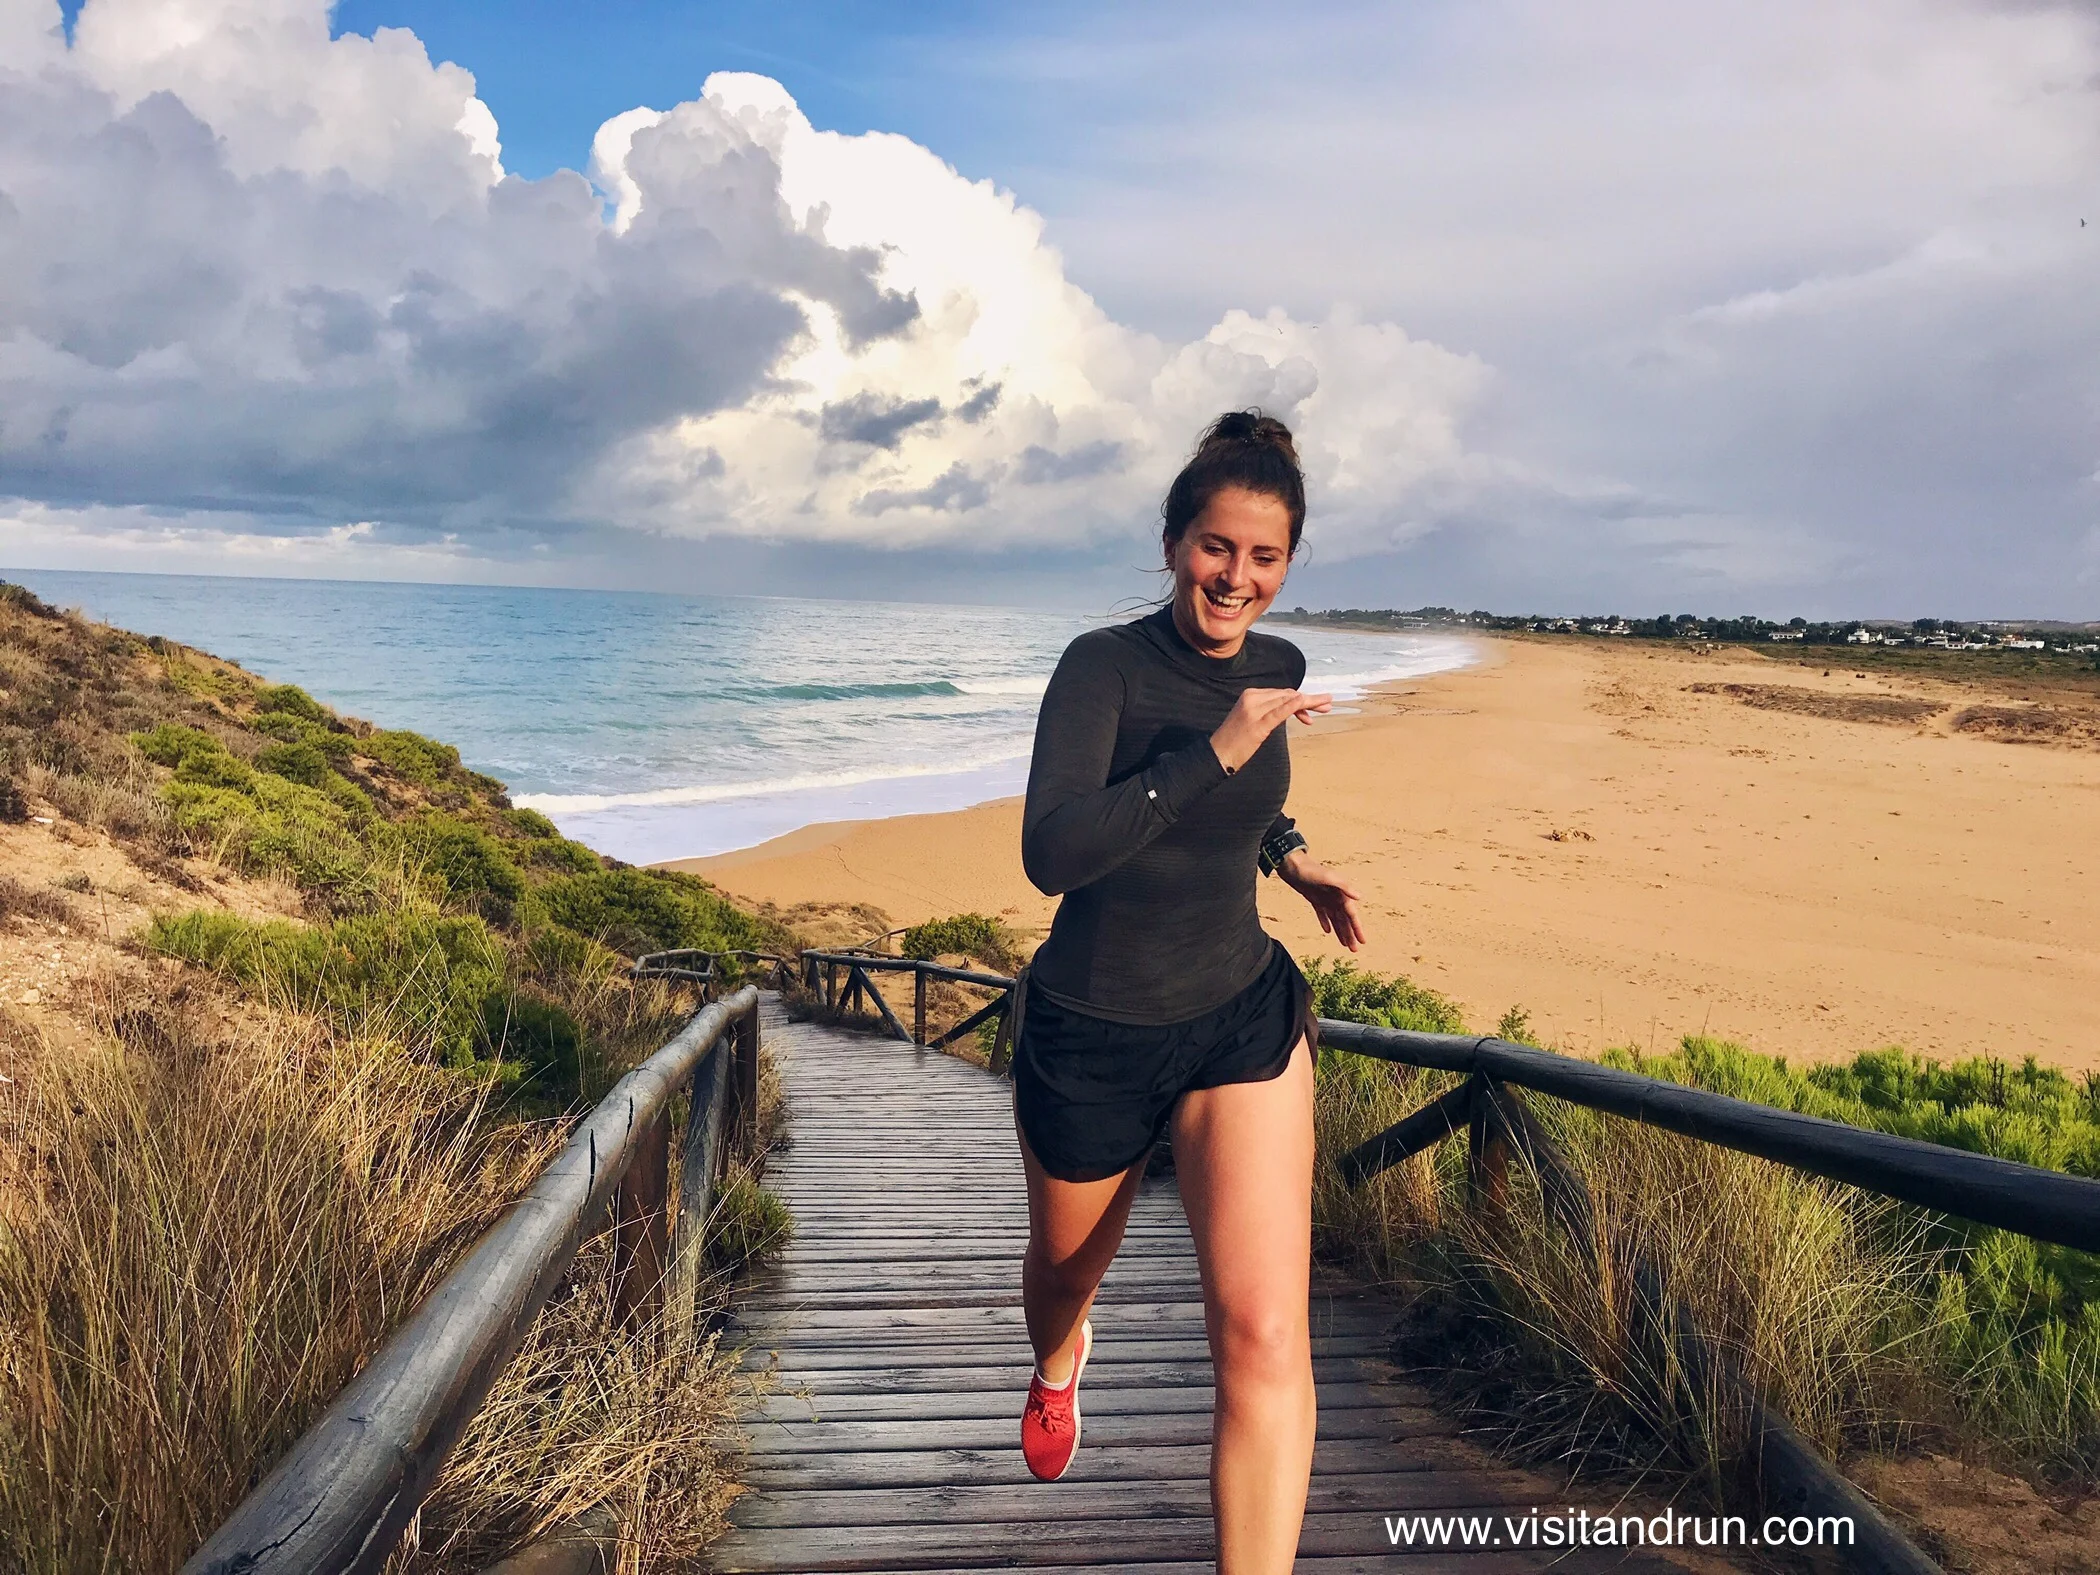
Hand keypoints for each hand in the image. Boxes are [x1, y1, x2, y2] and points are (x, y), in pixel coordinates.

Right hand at [1209, 687, 1331, 773]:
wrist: (1217, 753)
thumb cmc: (1235, 740)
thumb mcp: (1252, 720)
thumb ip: (1269, 711)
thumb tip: (1289, 708)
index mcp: (1251, 694)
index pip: (1282, 693)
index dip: (1300, 699)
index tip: (1314, 708)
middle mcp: (1253, 698)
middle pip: (1287, 695)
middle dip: (1309, 700)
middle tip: (1328, 704)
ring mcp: (1254, 710)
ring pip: (1287, 702)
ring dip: (1308, 702)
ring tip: (1325, 705)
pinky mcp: (1256, 724)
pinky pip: (1277, 713)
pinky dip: (1291, 707)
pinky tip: (1302, 702)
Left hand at [1279, 850, 1366, 951]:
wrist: (1291, 864)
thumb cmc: (1310, 869)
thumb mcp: (1328, 877)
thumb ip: (1344, 886)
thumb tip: (1359, 897)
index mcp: (1341, 892)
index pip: (1351, 914)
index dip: (1357, 928)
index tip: (1362, 942)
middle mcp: (1335, 896)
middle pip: (1344, 919)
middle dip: (1350, 935)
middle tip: (1354, 950)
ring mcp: (1324, 898)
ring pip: (1335, 918)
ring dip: (1340, 931)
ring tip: (1344, 945)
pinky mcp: (1314, 898)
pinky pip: (1322, 913)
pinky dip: (1325, 922)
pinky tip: (1327, 932)